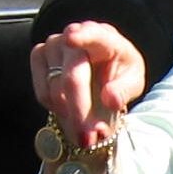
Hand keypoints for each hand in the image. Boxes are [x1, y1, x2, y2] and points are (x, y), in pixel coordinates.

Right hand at [31, 21, 146, 150]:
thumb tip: (110, 99)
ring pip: (55, 89)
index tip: (72, 38)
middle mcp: (75, 34)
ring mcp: (54, 43)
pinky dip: (55, 107)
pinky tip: (70, 110)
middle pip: (72, 78)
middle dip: (80, 112)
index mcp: (104, 38)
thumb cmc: (119, 73)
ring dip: (70, 116)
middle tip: (89, 139)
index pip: (92, 35)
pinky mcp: (39, 55)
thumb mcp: (133, 82)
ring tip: (87, 128)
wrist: (101, 70)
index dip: (81, 37)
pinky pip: (42, 91)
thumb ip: (124, 90)